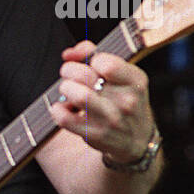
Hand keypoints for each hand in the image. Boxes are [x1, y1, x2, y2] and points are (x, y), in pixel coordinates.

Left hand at [48, 41, 154, 164]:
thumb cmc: (122, 99)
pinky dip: (57, 109)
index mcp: (135, 81)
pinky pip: (64, 117)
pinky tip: (64, 108)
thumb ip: (94, 55)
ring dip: (65, 88)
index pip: (105, 62)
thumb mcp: (120, 75)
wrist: (135, 140)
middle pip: (84, 75)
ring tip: (68, 91)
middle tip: (69, 75)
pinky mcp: (94, 135)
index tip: (89, 64)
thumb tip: (69, 53)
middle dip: (69, 70)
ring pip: (77, 95)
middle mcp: (126, 100)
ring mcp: (111, 119)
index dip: (90, 59)